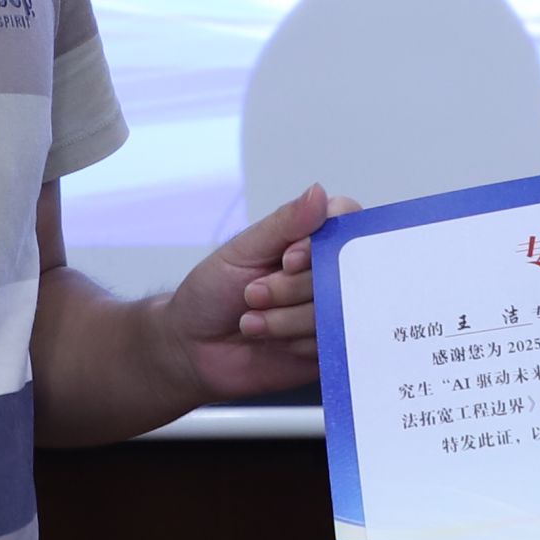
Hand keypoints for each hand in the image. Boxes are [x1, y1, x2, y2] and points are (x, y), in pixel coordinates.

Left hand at [158, 183, 352, 404]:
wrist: (194, 348)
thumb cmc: (213, 291)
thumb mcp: (242, 251)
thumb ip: (284, 224)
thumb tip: (318, 192)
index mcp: (309, 238)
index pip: (345, 220)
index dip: (321, 243)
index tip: (287, 261)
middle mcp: (326, 270)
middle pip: (343, 268)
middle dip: (293, 287)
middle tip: (253, 294)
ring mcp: (330, 308)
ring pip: (337, 308)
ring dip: (287, 319)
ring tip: (252, 322)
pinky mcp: (329, 344)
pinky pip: (335, 340)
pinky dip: (297, 342)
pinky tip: (272, 343)